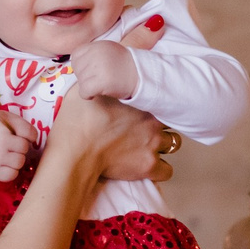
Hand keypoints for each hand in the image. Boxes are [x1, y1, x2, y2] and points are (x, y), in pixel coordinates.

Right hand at [0, 92, 35, 181]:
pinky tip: (6, 164)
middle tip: (12, 144)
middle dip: (21, 146)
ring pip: (20, 162)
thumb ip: (21, 124)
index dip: (29, 135)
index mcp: (2, 129)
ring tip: (9, 154)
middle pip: (24, 148)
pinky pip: (12, 175)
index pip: (30, 134)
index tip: (21, 135)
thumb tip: (34, 139)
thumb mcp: (4, 117)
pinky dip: (12, 171)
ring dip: (17, 158)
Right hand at [47, 87, 169, 185]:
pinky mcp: (148, 166)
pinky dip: (160, 169)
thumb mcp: (85, 89)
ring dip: (163, 145)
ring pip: (173, 144)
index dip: (153, 103)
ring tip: (147, 146)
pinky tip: (147, 166)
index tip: (144, 108)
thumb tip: (95, 77)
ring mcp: (153, 144)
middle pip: (171, 121)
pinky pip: (167, 171)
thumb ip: (98, 83)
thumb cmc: (77, 120)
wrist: (76, 150)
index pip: (161, 97)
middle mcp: (152, 122)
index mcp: (141, 101)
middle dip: (160, 124)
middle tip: (145, 128)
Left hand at [67, 37, 138, 100]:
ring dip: (88, 86)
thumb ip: (93, 53)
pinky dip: (88, 95)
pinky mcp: (101, 81)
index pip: (76, 55)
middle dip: (84, 77)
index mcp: (98, 45)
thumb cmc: (126, 67)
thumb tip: (74, 64)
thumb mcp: (110, 51)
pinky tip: (96, 94)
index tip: (92, 71)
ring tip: (101, 86)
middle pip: (77, 69)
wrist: (143, 77)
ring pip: (80, 81)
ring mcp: (99, 67)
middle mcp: (97, 53)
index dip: (81, 66)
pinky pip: (84, 91)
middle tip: (98, 80)